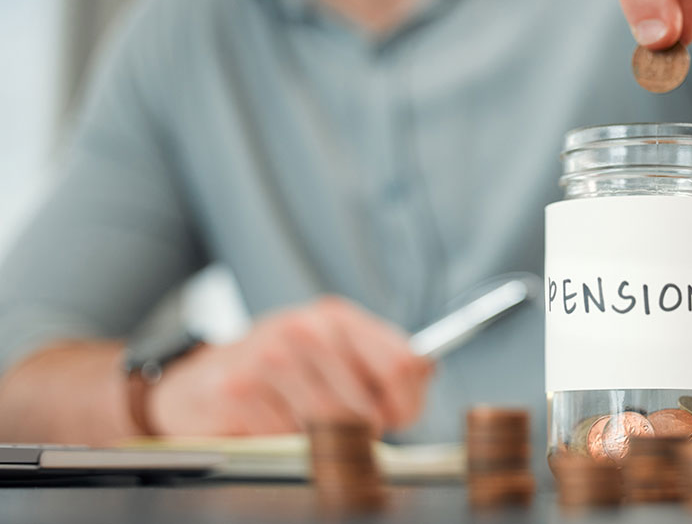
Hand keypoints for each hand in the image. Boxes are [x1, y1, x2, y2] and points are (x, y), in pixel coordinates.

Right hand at [151, 297, 433, 436]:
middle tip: (336, 428)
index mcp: (337, 317)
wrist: (196, 384)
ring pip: (328, 428)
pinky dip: (281, 444)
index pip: (403, 364)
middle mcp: (306, 329)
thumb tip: (426, 371)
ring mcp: (270, 358)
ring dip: (317, 441)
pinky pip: (285, 441)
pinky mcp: (238, 391)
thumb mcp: (331, 352)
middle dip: (360, 432)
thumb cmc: (275, 371)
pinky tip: (265, 424)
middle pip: (367, 408)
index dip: (406, 405)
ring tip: (296, 422)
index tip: (396, 418)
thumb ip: (381, 363)